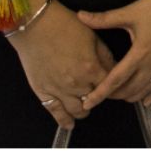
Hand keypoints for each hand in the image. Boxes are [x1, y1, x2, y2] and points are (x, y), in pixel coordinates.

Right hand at [10, 0, 116, 128]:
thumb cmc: (65, 25)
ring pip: (77, 110)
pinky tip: (70, 125)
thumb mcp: (94, 36)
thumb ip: (105, 56)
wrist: (34, 25)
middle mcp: (76, 83)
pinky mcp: (42, 91)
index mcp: (91, 68)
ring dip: (85, 109)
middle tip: (100, 93)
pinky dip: (64, 120)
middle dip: (100, 96)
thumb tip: (114, 69)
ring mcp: (58, 89)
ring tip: (87, 107)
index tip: (116, 85)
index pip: (110, 85)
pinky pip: (55, 111)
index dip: (114, 85)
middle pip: (95, 99)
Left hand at [76, 0, 150, 108]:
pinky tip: (146, 100)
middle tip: (102, 94)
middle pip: (130, 89)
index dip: (100, 93)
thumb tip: (81, 16)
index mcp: (139, 52)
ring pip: (146, 90)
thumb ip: (104, 18)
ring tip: (120, 96)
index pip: (115, 80)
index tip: (88, 102)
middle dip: (114, 95)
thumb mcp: (131, 11)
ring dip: (131, 96)